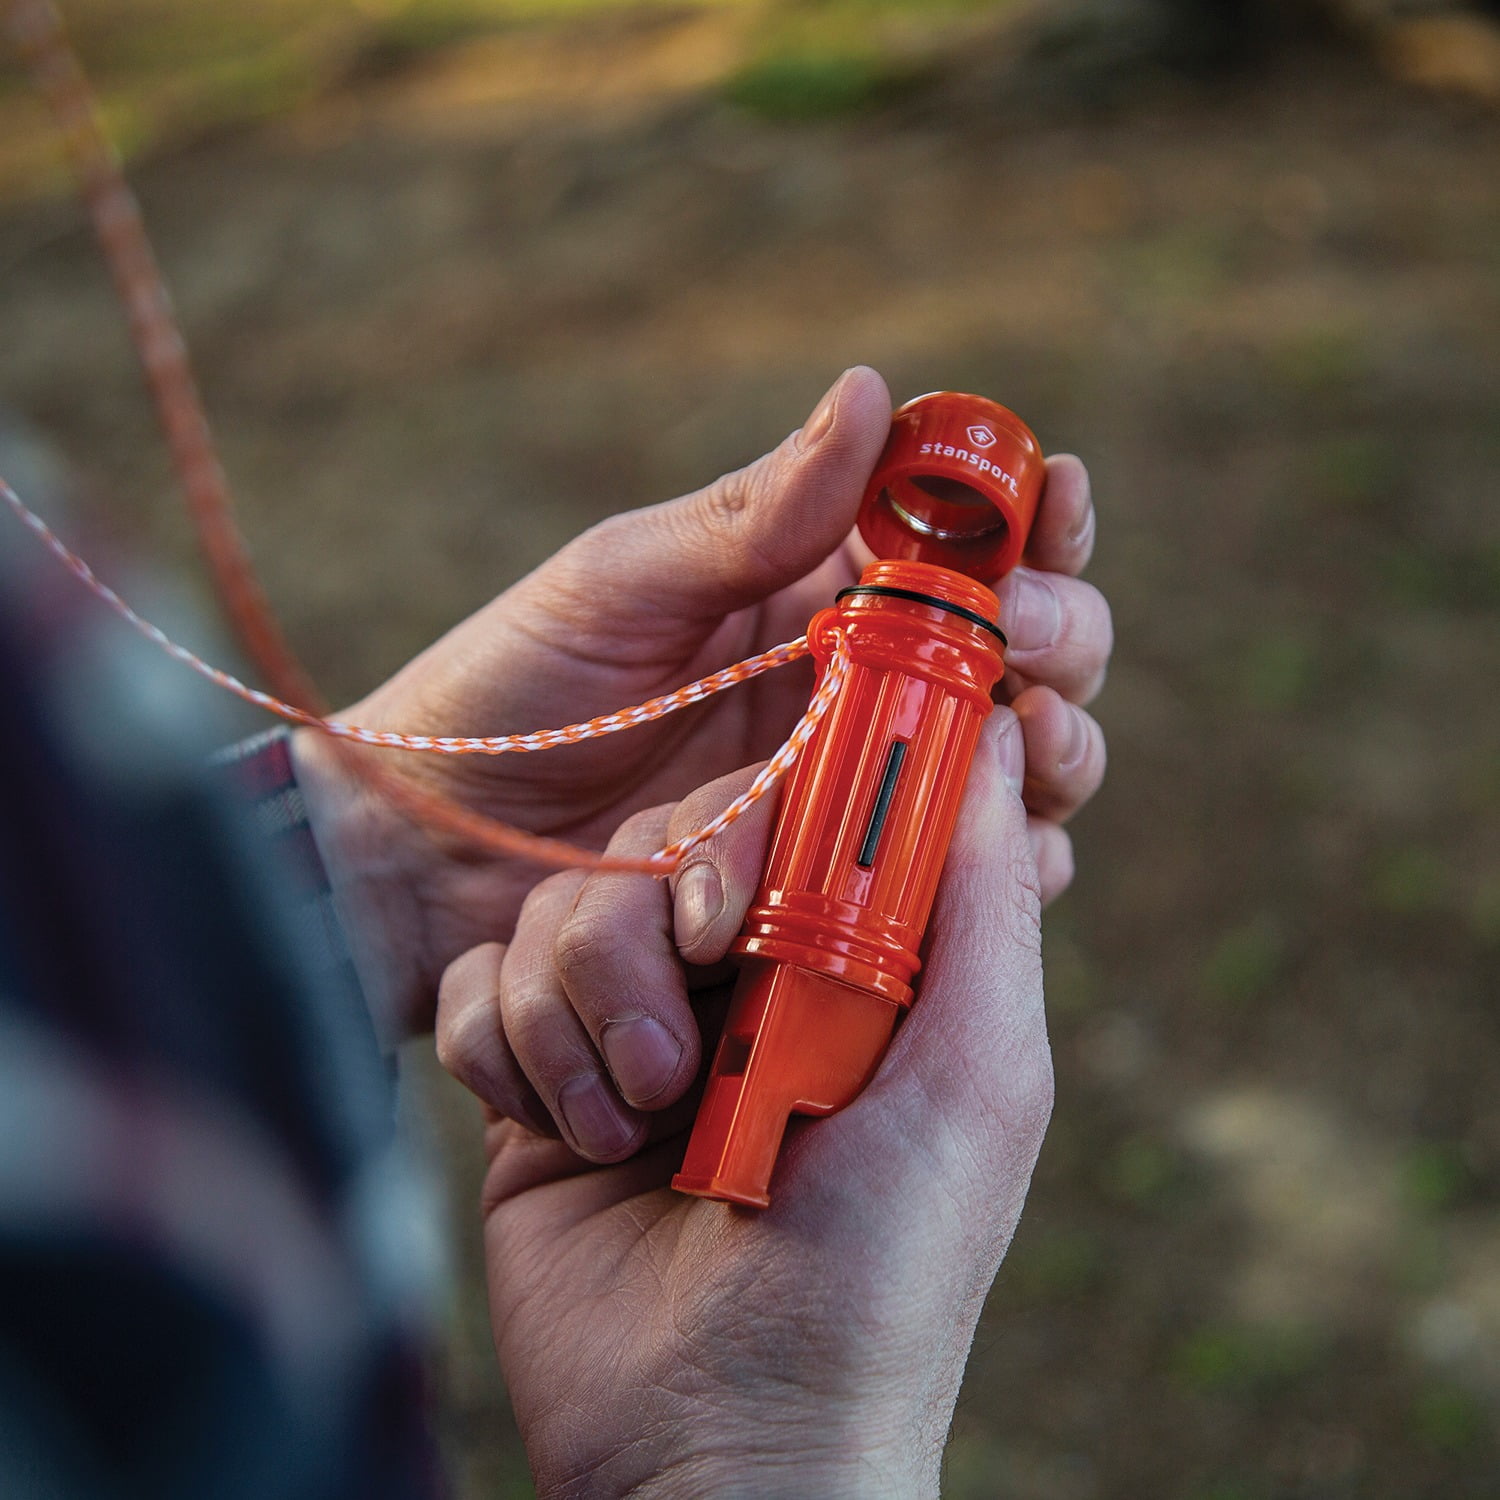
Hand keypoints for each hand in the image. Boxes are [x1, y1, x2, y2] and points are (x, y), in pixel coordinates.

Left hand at [292, 367, 1108, 1040]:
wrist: (422, 855)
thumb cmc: (504, 698)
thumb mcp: (617, 586)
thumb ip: (748, 515)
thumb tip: (872, 392)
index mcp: (808, 594)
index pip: (954, 543)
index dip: (1026, 514)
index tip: (1058, 494)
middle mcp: (845, 692)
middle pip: (1011, 658)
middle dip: (1057, 637)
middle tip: (1030, 642)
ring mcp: (839, 797)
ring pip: (1003, 770)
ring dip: (1050, 748)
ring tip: (1028, 743)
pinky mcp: (822, 897)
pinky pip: (945, 882)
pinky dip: (1000, 868)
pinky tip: (1004, 855)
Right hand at [436, 723, 1059, 1496]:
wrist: (717, 1444)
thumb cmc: (876, 1270)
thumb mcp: (974, 1078)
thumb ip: (982, 904)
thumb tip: (1000, 740)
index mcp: (843, 958)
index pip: (792, 802)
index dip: (758, 813)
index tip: (737, 902)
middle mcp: (738, 974)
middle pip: (658, 839)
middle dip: (653, 930)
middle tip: (687, 1041)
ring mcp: (632, 1021)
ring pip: (561, 903)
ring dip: (581, 1007)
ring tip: (637, 1123)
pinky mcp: (536, 1073)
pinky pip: (478, 980)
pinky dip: (506, 1048)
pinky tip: (562, 1132)